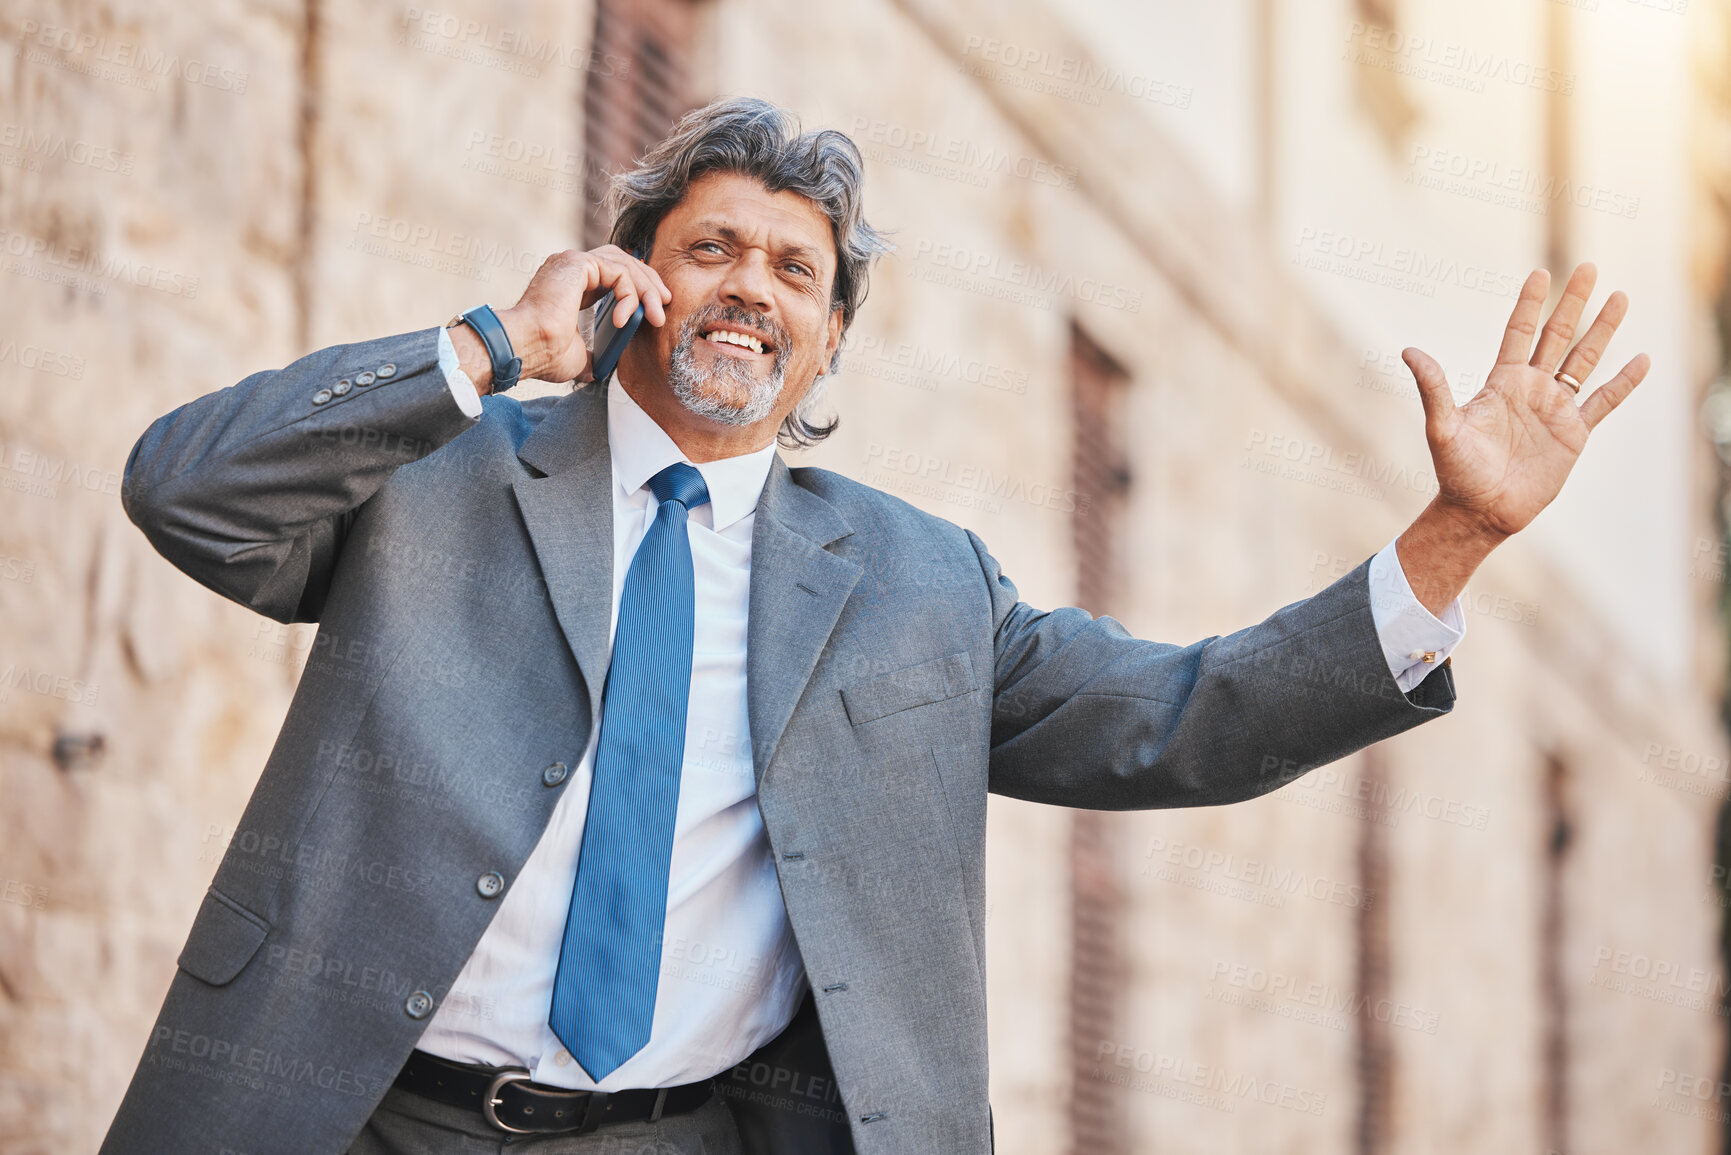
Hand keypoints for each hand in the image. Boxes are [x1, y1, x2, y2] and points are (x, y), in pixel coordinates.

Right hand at [453, 245, 671, 393]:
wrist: (524, 349)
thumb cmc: (542, 354)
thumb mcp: (577, 357)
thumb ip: (591, 353)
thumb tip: (598, 368)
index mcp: (571, 284)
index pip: (613, 272)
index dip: (637, 285)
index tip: (653, 307)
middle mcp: (570, 267)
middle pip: (623, 260)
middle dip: (648, 282)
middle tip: (664, 304)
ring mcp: (572, 262)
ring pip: (625, 264)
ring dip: (646, 288)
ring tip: (656, 314)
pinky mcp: (577, 263)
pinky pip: (619, 272)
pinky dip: (630, 294)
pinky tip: (627, 318)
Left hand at [1393, 263, 1649, 614]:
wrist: (1481, 511)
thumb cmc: (1457, 471)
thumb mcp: (1442, 427)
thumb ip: (1433, 389)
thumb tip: (1409, 350)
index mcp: (1501, 382)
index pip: (1519, 333)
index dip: (1529, 304)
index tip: (1540, 273)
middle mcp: (1531, 389)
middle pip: (1557, 336)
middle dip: (1573, 303)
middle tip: (1588, 266)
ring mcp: (1555, 409)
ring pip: (1585, 361)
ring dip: (1602, 330)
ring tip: (1620, 298)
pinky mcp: (1574, 434)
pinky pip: (1603, 402)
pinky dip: (1624, 383)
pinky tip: (1642, 359)